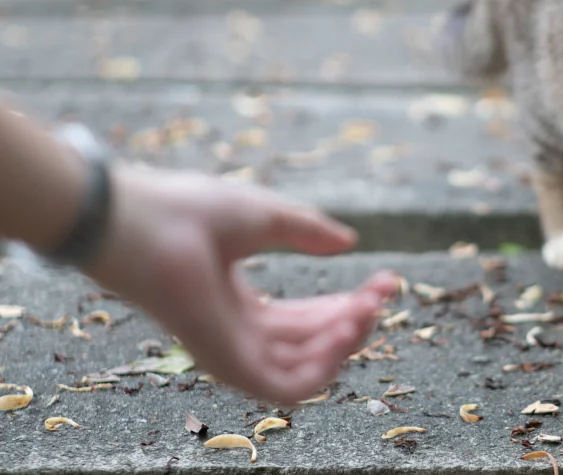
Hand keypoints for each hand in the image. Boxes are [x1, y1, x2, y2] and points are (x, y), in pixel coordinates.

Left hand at [83, 164, 394, 404]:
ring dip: (346, 343)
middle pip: (311, 344)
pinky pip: (289, 387)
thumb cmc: (191, 212)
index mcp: (238, 304)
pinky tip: (347, 329)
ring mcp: (231, 353)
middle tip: (384, 292)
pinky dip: (326, 366)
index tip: (384, 280)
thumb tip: (349, 242)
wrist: (142, 222)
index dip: (347, 304)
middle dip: (354, 319)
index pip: (304, 320)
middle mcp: (236, 334)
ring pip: (306, 370)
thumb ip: (308, 232)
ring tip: (368, 309)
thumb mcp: (266, 216)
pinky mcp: (228, 365)